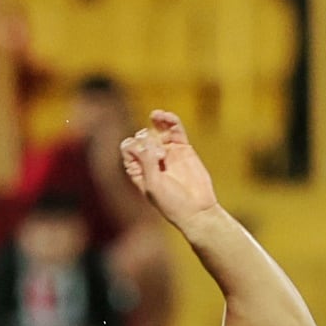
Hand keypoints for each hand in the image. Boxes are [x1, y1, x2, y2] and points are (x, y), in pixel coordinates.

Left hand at [119, 111, 218, 228]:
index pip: (128, 148)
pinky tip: (165, 115)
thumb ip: (146, 161)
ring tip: (156, 116)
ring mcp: (168, 153)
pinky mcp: (183, 149)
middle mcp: (151, 159)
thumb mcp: (153, 184)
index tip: (144, 157)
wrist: (197, 210)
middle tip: (160, 157)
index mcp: (138, 170)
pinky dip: (170, 120)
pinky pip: (175, 130)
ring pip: (157, 130)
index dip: (133, 147)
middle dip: (147, 140)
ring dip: (156, 121)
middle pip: (142, 137)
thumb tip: (145, 136)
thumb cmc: (171, 203)